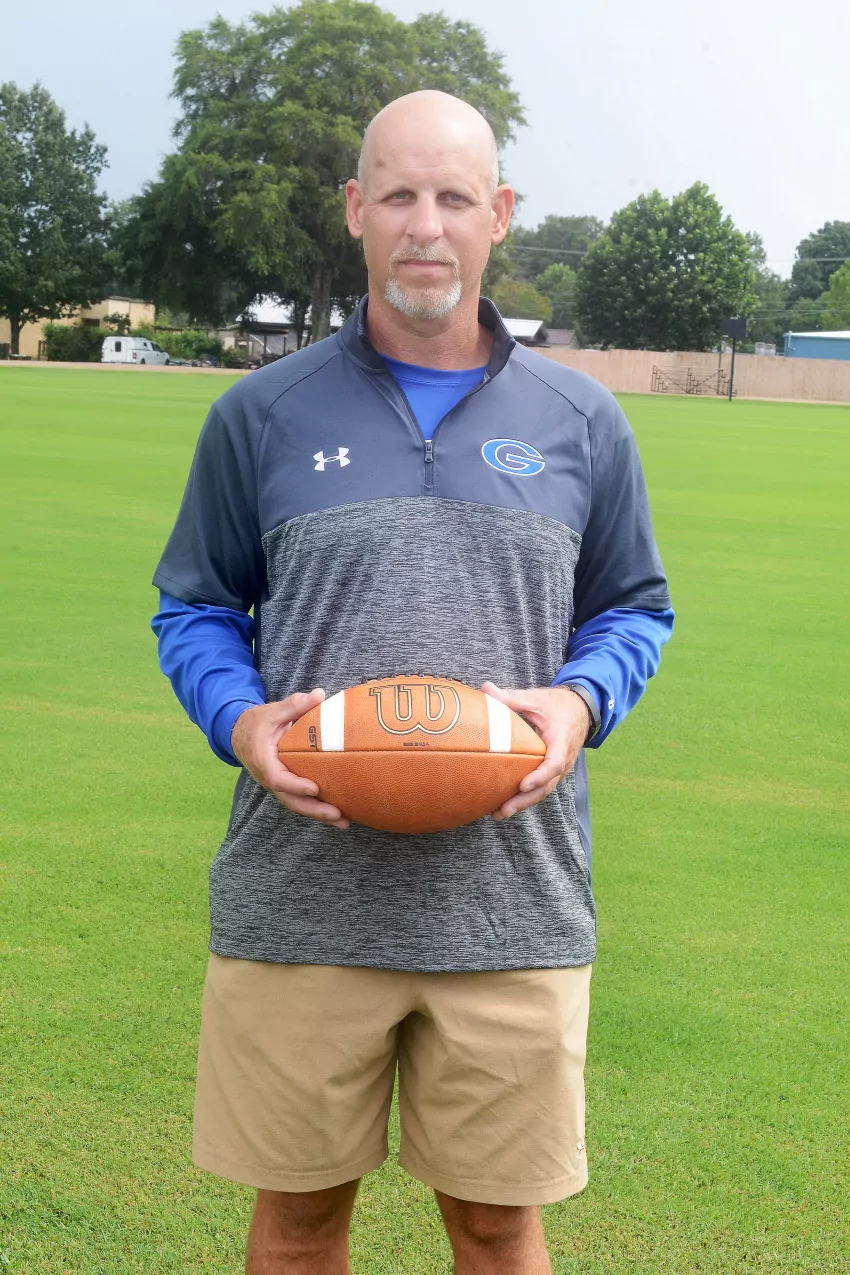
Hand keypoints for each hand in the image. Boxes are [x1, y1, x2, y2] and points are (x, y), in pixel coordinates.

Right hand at [230, 690, 349, 828]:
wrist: (239, 735)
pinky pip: (300, 801)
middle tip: (337, 815)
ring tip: (343, 822)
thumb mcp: (272, 711)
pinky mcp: (286, 787)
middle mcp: (270, 778)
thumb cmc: (256, 723)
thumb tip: (320, 695)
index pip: (279, 779)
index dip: (296, 786)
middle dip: (314, 810)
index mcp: (264, 761)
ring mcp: (277, 786)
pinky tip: (337, 815)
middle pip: (290, 800)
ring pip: (297, 805)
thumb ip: (294, 705)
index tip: (315, 788)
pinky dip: (317, 810)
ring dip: (318, 815)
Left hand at [481, 682, 592, 821]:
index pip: (554, 763)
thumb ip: (511, 697)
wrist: (581, 710)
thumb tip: (486, 689)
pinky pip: (542, 788)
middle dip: (525, 800)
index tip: (522, 784)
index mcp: (562, 740)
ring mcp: (560, 769)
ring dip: (523, 804)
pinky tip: (506, 805)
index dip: (539, 776)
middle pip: (547, 786)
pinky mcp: (553, 772)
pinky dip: (526, 798)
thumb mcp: (536, 698)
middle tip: (503, 809)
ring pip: (544, 791)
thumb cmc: (558, 704)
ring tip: (499, 814)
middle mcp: (564, 759)